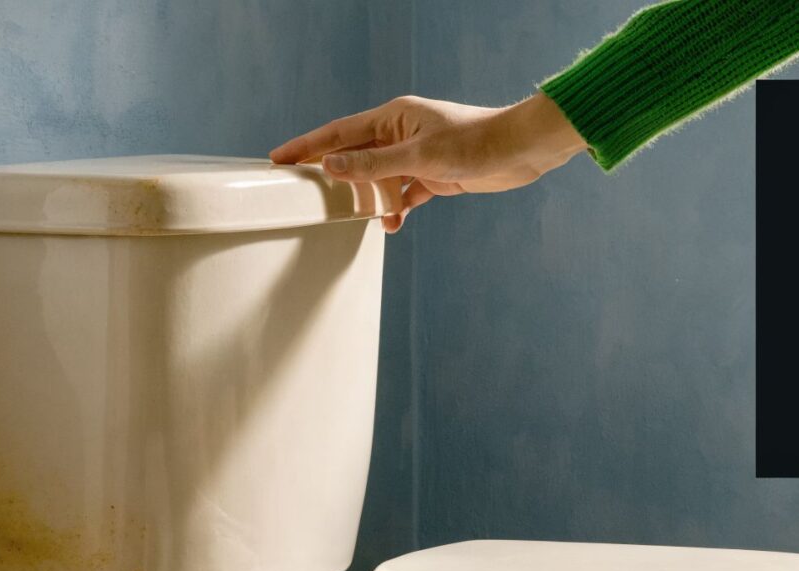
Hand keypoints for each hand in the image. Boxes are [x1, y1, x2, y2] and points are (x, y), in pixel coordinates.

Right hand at [270, 94, 587, 232]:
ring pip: (378, 178)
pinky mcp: (433, 175)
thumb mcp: (419, 157)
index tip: (278, 159)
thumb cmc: (475, 143)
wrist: (520, 151)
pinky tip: (391, 225)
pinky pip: (403, 193)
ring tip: (354, 218)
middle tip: (303, 193)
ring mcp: (417, 154)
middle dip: (332, 175)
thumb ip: (373, 165)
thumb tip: (331, 167)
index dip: (307, 147)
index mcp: (393, 117)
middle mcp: (401, 132)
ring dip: (368, 198)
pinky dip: (395, 208)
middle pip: (355, 155)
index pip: (339, 133)